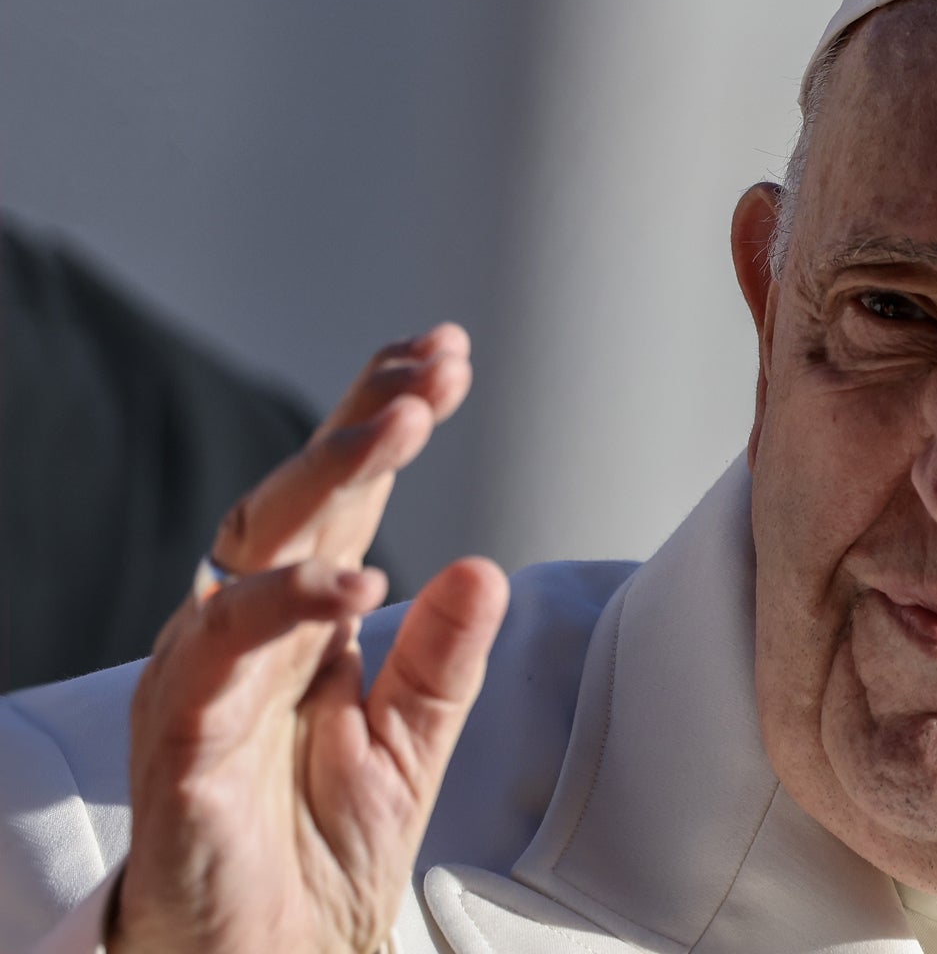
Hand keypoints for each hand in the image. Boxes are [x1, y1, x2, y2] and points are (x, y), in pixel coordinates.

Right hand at [113, 324, 508, 953]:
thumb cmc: (321, 851)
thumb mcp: (412, 741)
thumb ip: (444, 657)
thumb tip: (485, 567)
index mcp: (302, 620)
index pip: (344, 497)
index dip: (385, 421)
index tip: (449, 357)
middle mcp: (247, 631)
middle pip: (298, 496)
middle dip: (363, 420)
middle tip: (432, 366)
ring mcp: (207, 676)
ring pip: (255, 547)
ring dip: (333, 478)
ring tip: (405, 427)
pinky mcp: (180, 737)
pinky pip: (222, 653)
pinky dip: (288, 605)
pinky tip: (360, 580)